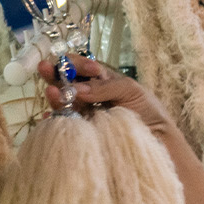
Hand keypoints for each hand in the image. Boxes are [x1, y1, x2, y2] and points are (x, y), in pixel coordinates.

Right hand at [39, 55, 173, 135]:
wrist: (158, 140)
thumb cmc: (148, 111)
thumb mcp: (130, 90)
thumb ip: (104, 87)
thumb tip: (76, 88)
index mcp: (101, 82)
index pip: (82, 67)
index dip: (78, 64)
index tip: (89, 69)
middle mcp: (89, 96)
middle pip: (66, 82)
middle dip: (55, 74)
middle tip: (44, 68)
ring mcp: (84, 114)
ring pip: (63, 102)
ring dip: (55, 96)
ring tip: (52, 93)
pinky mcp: (84, 132)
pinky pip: (64, 125)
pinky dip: (54, 120)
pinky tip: (49, 117)